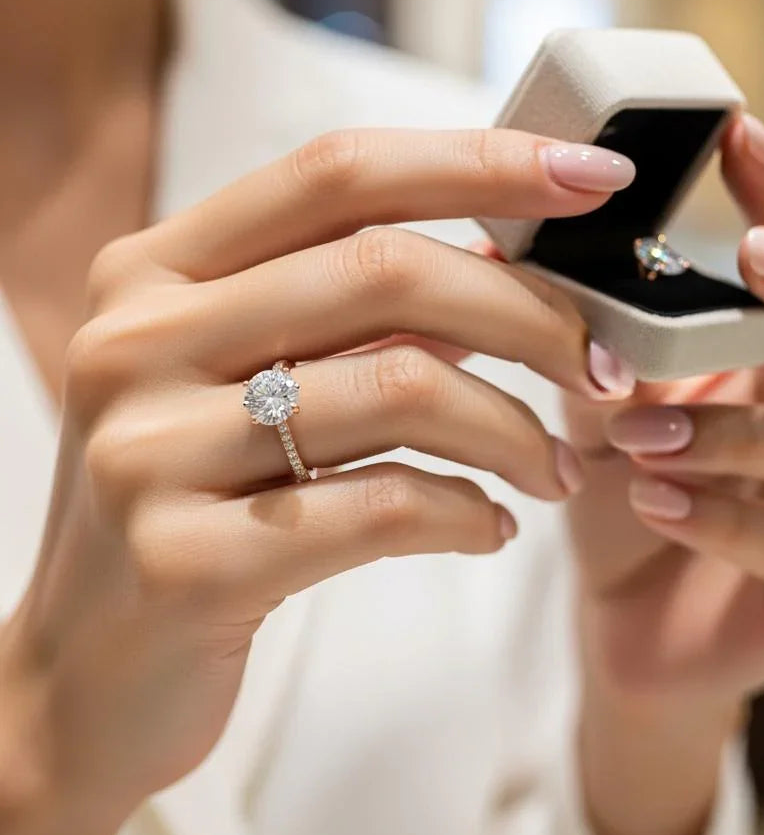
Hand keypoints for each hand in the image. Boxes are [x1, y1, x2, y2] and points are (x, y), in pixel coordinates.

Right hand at [0, 129, 633, 834]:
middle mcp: (140, 339)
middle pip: (387, 269)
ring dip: (516, 430)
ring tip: (558, 470)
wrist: (90, 673)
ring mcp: (151, 450)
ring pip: (402, 388)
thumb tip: (510, 258)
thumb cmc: (199, 502)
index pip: (339, 174)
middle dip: (530, 313)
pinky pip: (382, 508)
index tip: (593, 177)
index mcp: (157, 270)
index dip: (479, 161)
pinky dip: (468, 512)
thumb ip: (349, 313)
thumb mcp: (246, 379)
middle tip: (603, 367)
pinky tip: (492, 527)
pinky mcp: (186, 562)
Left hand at [565, 116, 763, 834]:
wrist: (628, 626)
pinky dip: (729, 521)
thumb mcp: (601, 404)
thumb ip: (584, 335)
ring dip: (740, 430)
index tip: (739, 133)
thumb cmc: (627, 500)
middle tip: (756, 257)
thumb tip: (504, 243)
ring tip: (641, 436)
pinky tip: (659, 502)